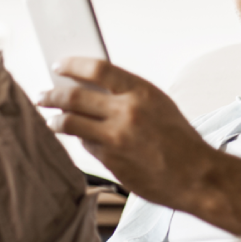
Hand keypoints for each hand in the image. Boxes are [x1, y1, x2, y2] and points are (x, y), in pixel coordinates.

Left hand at [38, 57, 213, 208]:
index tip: (59, 65)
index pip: (97, 68)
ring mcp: (116, 138)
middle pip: (74, 96)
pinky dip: (79, 139)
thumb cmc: (180, 139)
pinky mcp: (111, 161)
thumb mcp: (159, 104)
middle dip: (52, 94)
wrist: (197, 176)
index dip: (73, 64)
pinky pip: (85, 145)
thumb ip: (128, 94)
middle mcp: (126, 112)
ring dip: (55, 119)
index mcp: (141, 92)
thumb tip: (93, 85)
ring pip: (71, 123)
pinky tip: (78, 137)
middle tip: (43, 94)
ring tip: (51, 119)